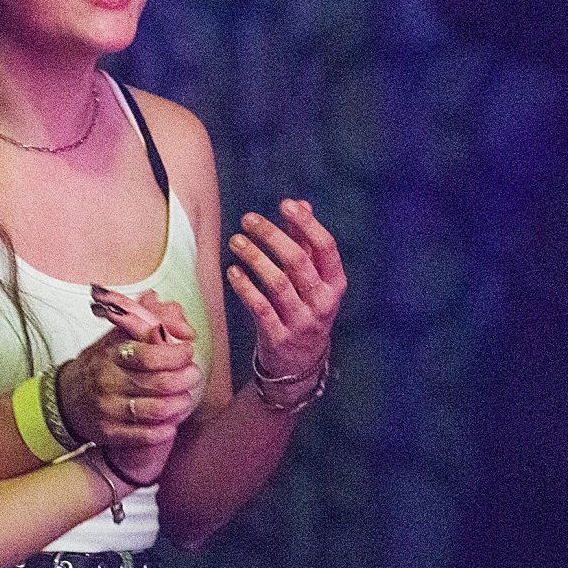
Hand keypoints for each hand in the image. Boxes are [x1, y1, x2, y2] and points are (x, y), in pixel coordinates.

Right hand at [60, 286, 205, 485]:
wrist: (66, 398)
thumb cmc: (102, 363)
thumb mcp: (118, 337)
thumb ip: (149, 321)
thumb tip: (178, 313)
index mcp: (111, 353)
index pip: (149, 354)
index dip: (176, 353)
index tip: (188, 350)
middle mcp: (107, 380)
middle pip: (159, 383)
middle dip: (185, 379)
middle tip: (194, 374)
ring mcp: (107, 408)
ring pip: (156, 410)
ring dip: (180, 405)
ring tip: (186, 399)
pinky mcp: (108, 433)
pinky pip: (143, 436)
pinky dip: (164, 431)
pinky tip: (172, 425)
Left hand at [226, 200, 344, 380]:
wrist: (299, 364)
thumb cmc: (304, 308)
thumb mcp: (311, 279)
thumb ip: (305, 242)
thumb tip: (301, 203)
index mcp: (335, 284)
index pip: (325, 248)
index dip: (307, 223)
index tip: (285, 204)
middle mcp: (322, 303)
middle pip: (298, 262)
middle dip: (272, 236)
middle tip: (248, 219)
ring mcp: (301, 322)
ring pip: (278, 283)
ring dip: (254, 258)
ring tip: (236, 240)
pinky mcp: (279, 337)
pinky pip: (260, 307)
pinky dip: (245, 287)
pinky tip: (232, 270)